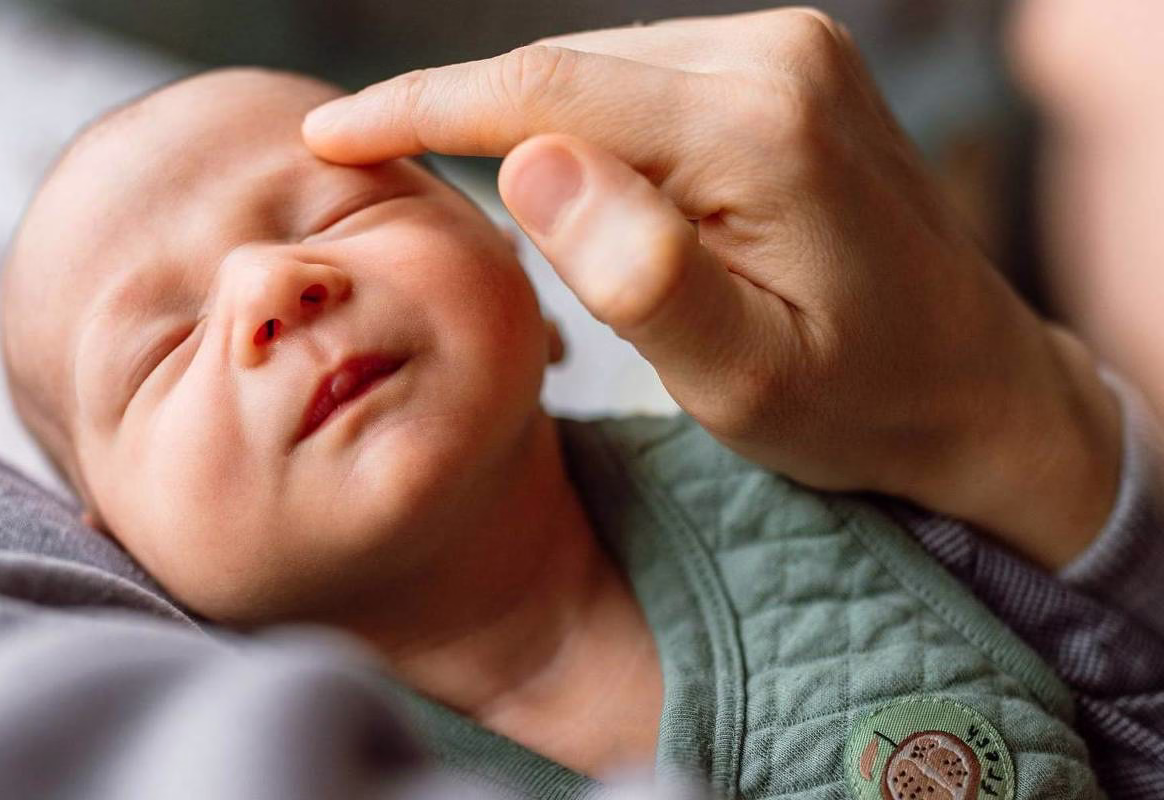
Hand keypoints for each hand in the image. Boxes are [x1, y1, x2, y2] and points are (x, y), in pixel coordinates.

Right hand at [303, 9, 1121, 568]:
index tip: (332, 135)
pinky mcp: (790, 66)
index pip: (548, 92)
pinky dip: (586, 122)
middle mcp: (779, 56)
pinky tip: (565, 175)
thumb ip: (644, 275)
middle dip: (462, 115)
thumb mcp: (746, 378)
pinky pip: (647, 78)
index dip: (423, 107)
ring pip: (601, 69)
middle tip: (371, 166)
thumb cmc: (858, 402)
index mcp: (761, 129)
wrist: (972, 380)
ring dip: (525, 124)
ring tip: (464, 186)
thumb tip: (529, 163)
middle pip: (568, 70)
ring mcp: (791, 49)